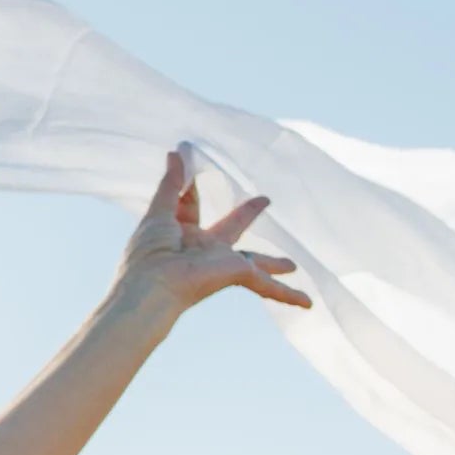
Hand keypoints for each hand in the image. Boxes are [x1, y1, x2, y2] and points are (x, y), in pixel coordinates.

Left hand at [113, 143, 311, 320]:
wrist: (153, 286)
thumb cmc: (148, 253)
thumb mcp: (159, 211)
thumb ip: (171, 183)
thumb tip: (176, 151)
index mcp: (180, 233)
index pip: (190, 206)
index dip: (191, 188)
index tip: (191, 163)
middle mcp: (203, 249)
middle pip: (231, 227)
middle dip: (246, 214)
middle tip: (263, 201)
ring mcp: (223, 263)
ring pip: (256, 262)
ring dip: (273, 264)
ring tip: (291, 265)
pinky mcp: (238, 274)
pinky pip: (267, 285)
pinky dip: (288, 295)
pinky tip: (307, 303)